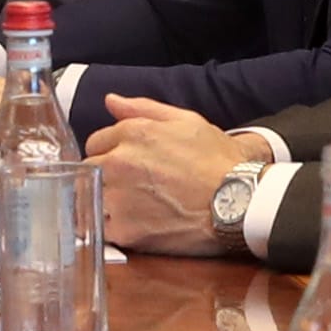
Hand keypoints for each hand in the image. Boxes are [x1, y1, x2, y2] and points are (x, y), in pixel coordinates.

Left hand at [84, 99, 260, 256]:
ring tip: (137, 206)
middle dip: (106, 174)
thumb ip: (143, 108)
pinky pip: (103, 226)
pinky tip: (137, 224)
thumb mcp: (186, 121)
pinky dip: (114, 227)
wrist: (240, 202)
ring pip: (92, 196)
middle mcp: (118, 163)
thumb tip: (111, 101)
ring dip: (107, 200)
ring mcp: (118, 197)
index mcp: (132, 133)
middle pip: (90, 168)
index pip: (95, 141)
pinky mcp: (125, 230)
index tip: (128, 163)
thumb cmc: (219, 161)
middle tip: (134, 185)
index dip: (111, 151)